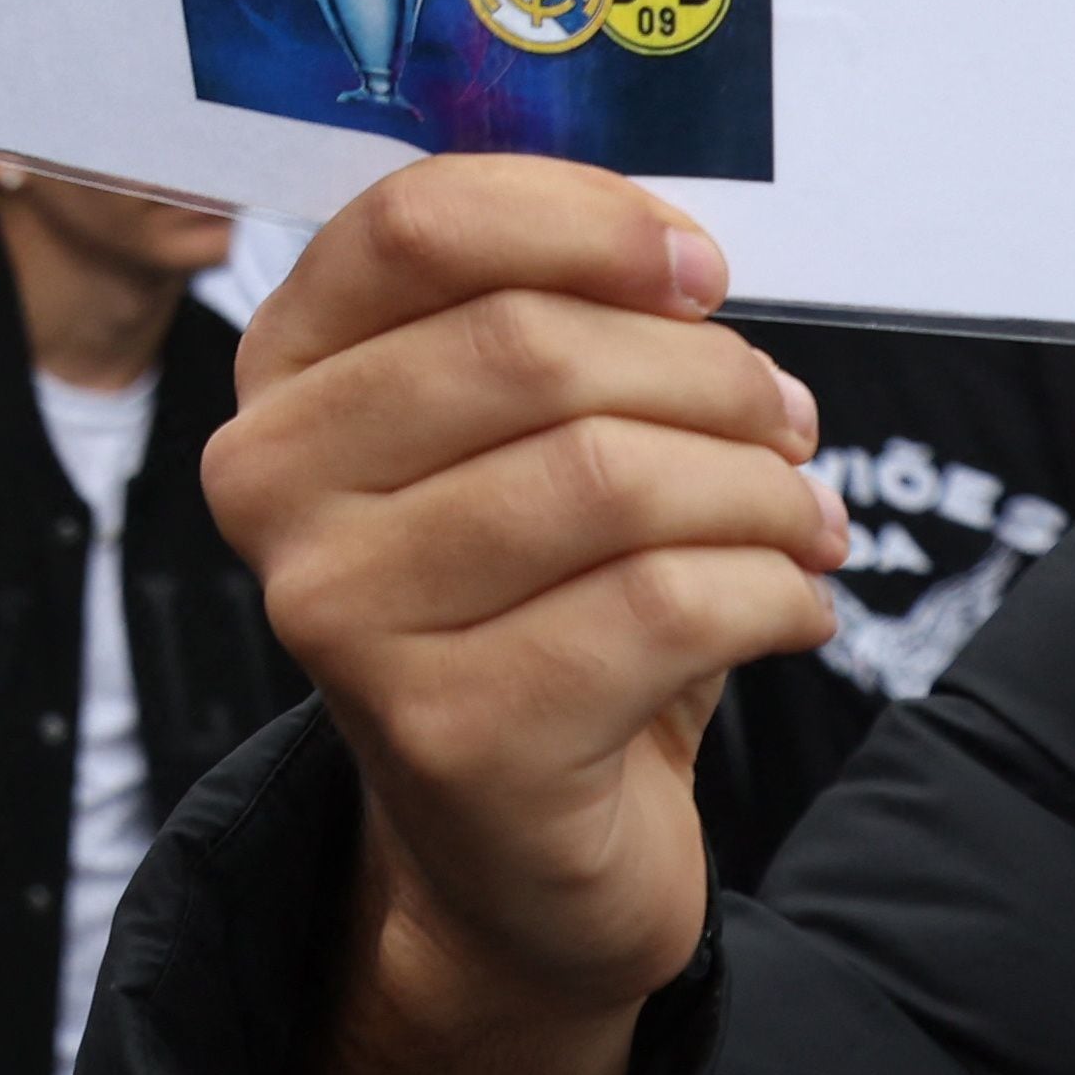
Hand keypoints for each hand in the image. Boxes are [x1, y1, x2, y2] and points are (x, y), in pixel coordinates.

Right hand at [203, 157, 843, 1074]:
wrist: (511, 852)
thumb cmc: (534, 604)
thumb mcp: (516, 437)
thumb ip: (557, 315)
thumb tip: (678, 259)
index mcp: (283, 374)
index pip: (411, 227)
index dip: (582, 221)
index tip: (697, 269)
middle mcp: (274, 486)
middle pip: (530, 346)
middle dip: (707, 373)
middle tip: (785, 419)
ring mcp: (344, 617)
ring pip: (610, 476)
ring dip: (758, 490)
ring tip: (799, 520)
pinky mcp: (448, 734)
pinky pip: (667, 608)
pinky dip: (774, 593)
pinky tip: (791, 607)